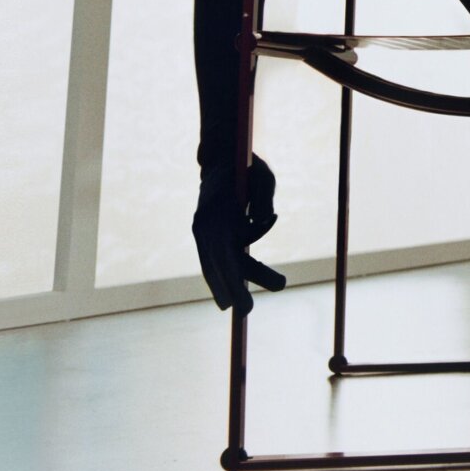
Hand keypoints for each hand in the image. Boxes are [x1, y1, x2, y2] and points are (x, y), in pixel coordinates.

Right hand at [192, 155, 287, 313]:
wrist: (223, 157)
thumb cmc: (245, 165)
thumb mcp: (261, 175)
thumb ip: (262, 197)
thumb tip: (264, 221)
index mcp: (212, 215)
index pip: (220, 254)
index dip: (229, 280)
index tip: (236, 303)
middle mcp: (205, 227)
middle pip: (218, 264)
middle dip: (231, 289)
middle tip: (246, 313)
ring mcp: (208, 231)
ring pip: (221, 263)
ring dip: (234, 284)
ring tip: (250, 304)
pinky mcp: (215, 233)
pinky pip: (224, 256)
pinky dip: (230, 274)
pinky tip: (234, 294)